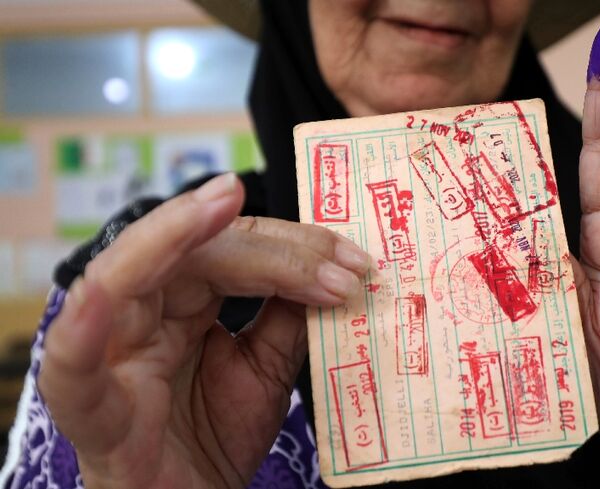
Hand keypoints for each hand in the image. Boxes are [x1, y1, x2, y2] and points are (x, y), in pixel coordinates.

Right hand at [37, 174, 370, 488]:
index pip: (232, 250)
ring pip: (124, 278)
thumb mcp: (268, 368)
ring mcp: (113, 357)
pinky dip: (81, 331)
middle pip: (192, 253)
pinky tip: (104, 297)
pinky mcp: (93, 411)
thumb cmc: (217, 437)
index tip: (354, 262)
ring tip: (221, 203)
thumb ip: (289, 316)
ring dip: (173, 237)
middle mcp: (143, 316)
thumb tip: (329, 263)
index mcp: (182, 302)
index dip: (294, 248)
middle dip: (268, 247)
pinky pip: (71, 368)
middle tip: (335, 259)